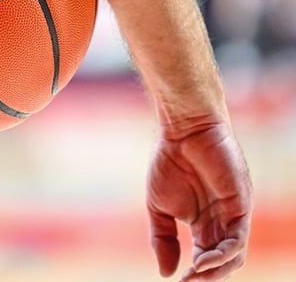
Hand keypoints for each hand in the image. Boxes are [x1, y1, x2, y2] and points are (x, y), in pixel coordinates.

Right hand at [146, 122, 251, 280]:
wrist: (182, 132)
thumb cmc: (170, 162)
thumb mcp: (158, 207)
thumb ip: (162, 239)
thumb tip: (166, 273)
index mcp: (204, 223)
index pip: (206, 257)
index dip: (195, 273)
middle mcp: (223, 222)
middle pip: (223, 260)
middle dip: (206, 276)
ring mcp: (234, 214)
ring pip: (234, 255)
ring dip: (216, 270)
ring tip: (196, 276)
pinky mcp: (241, 204)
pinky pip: (237, 238)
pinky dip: (223, 254)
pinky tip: (203, 260)